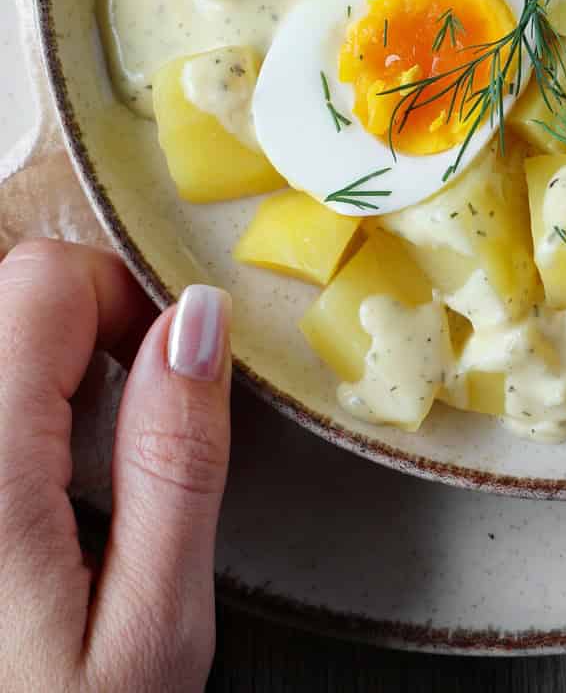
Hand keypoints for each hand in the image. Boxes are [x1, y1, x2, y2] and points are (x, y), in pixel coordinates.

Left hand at [0, 240, 231, 692]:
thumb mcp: (151, 635)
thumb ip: (174, 463)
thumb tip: (197, 319)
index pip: (40, 281)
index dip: (119, 307)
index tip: (160, 387)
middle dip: (71, 339)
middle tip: (111, 446)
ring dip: (30, 384)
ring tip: (60, 483)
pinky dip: (10, 432)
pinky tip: (20, 519)